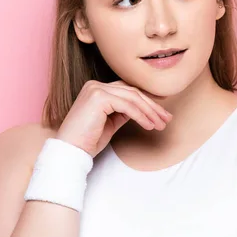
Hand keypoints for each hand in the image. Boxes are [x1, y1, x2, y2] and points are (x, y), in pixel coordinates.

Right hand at [55, 80, 171, 156]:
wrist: (70, 151)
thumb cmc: (87, 140)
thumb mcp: (110, 123)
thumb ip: (123, 112)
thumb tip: (142, 108)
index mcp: (97, 89)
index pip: (128, 90)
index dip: (147, 100)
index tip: (162, 111)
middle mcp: (95, 85)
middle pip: (132, 92)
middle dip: (152, 106)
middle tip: (166, 118)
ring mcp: (96, 89)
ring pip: (132, 98)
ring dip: (150, 112)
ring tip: (161, 124)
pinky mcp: (98, 97)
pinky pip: (127, 106)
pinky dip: (141, 115)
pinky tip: (149, 125)